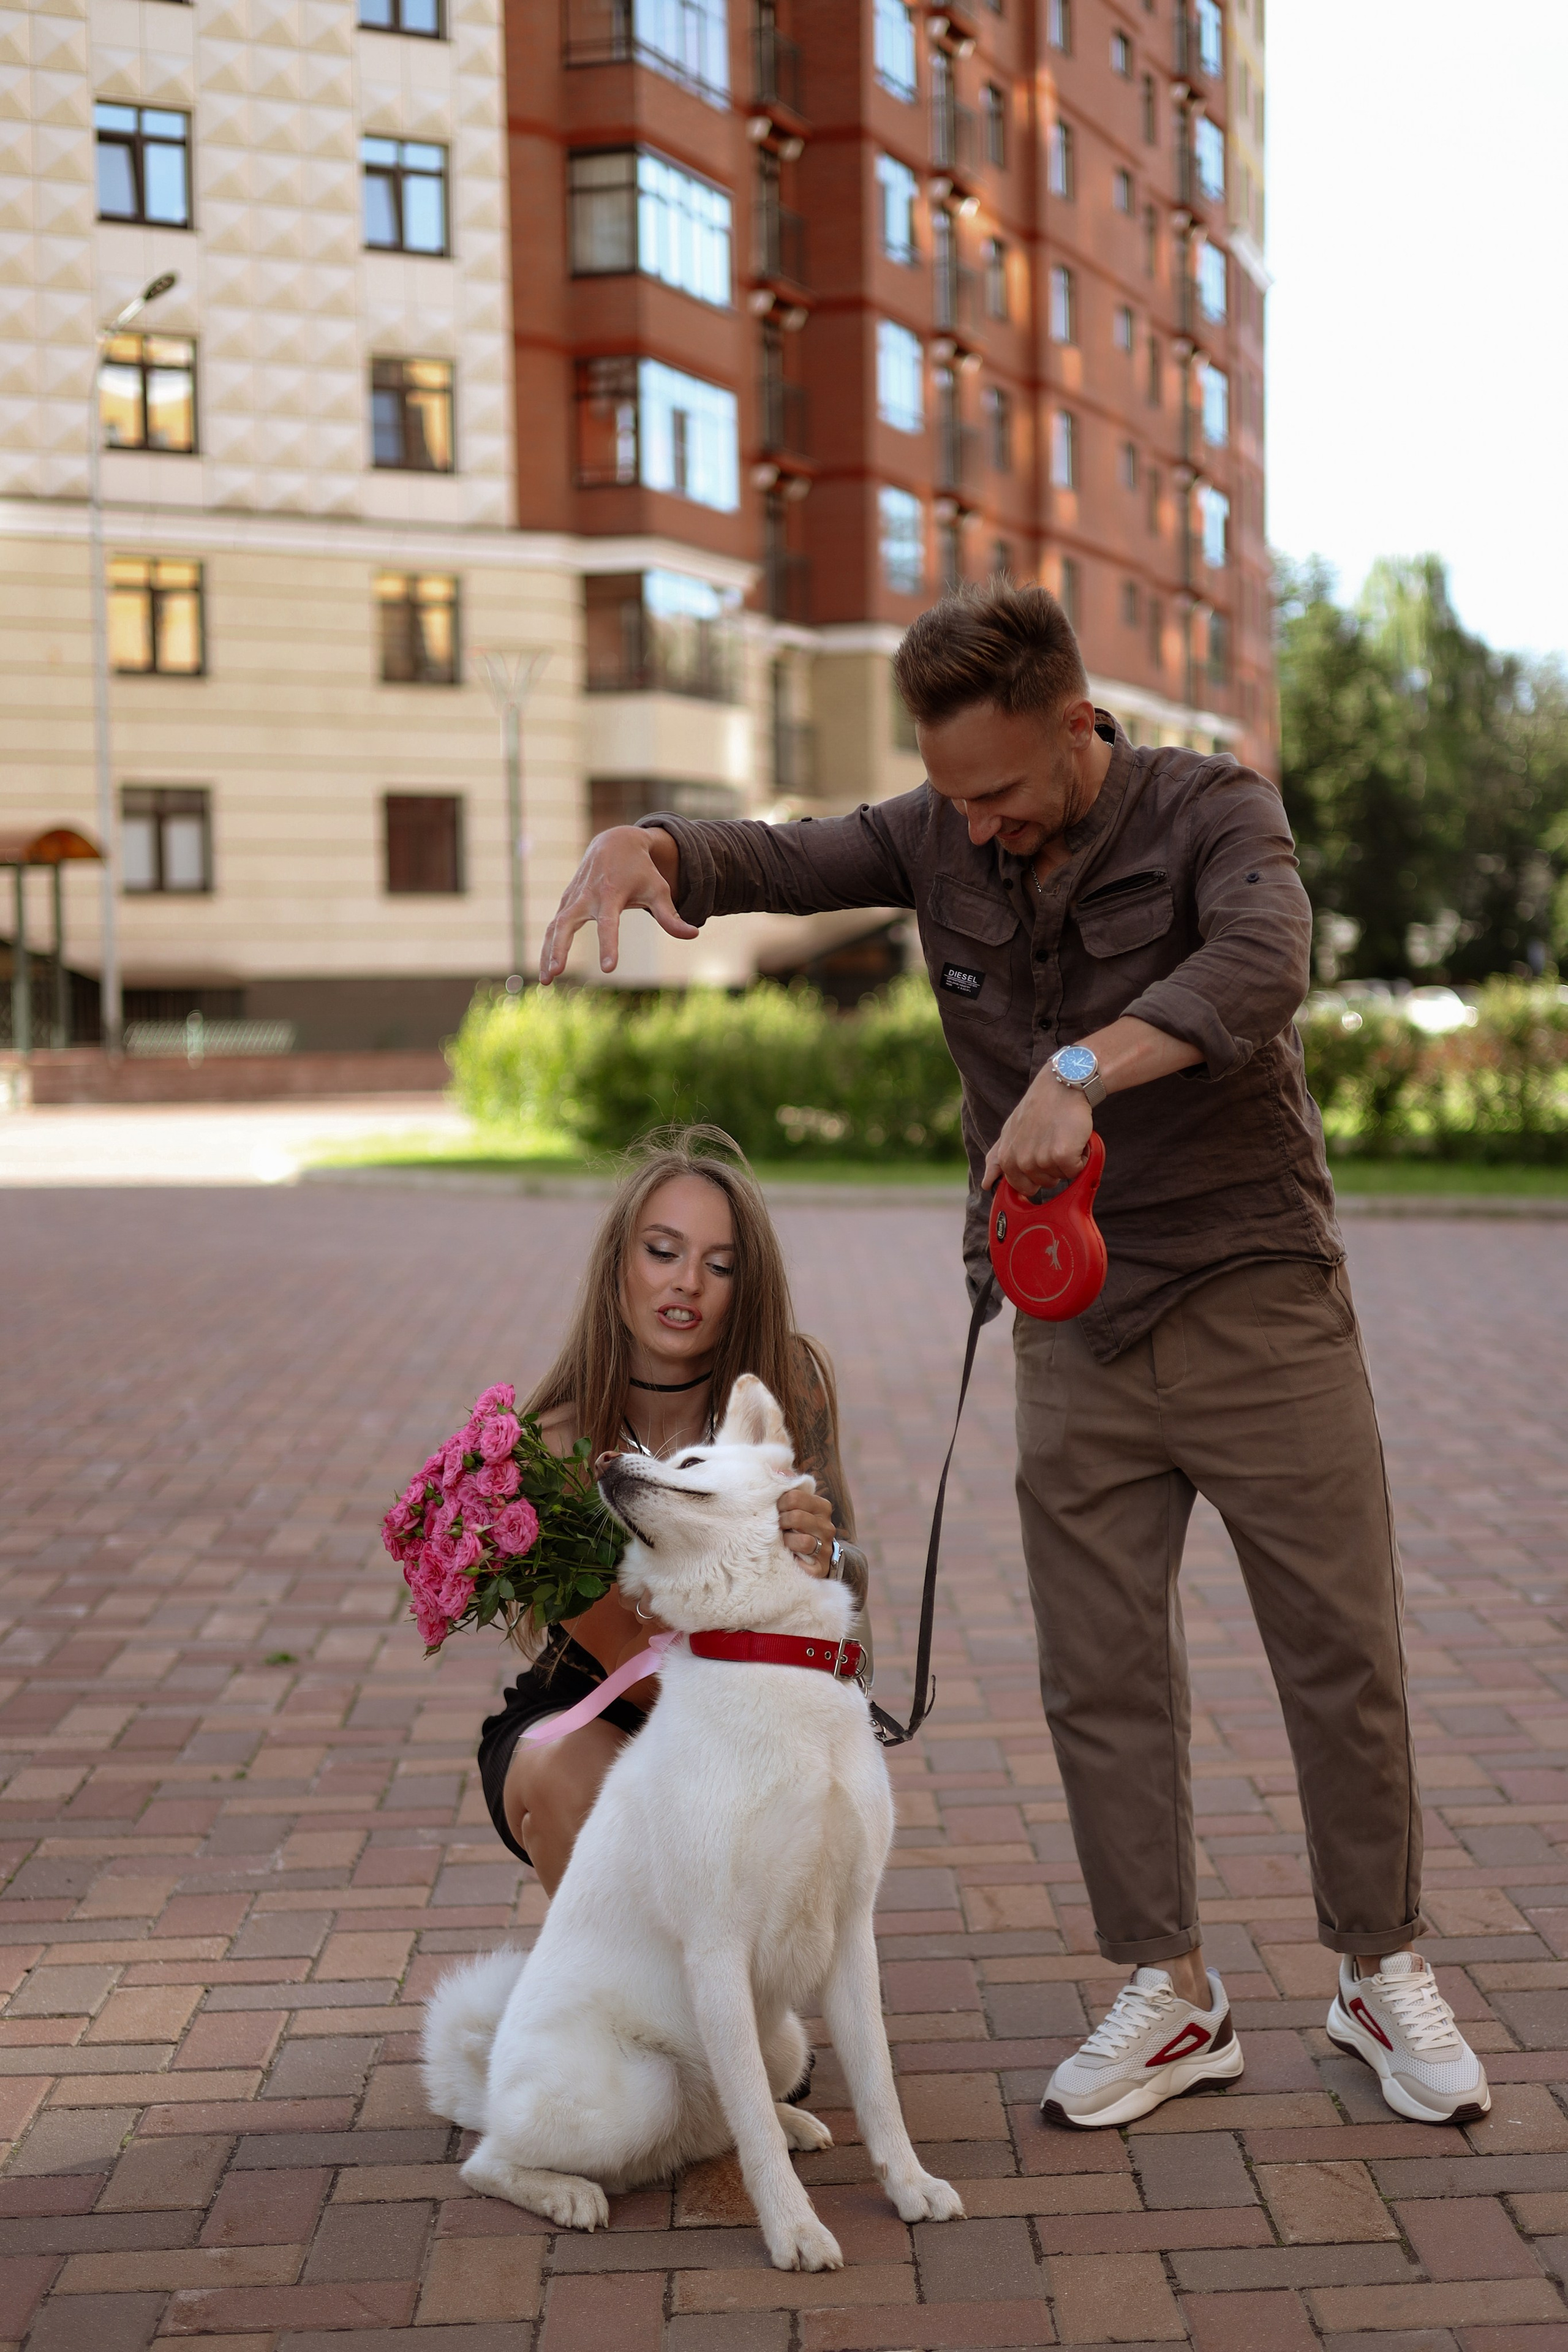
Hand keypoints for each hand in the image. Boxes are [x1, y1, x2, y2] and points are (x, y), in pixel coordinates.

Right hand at [539, 825, 694, 982]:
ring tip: (546, 983)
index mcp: (611, 893)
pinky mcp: (566, 901)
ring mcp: (573, 898)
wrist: (615, 842)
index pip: (608, 924)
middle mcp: (587, 895)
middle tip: (557, 972)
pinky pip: (554, 926)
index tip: (608, 969)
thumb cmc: (641, 870)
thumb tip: (694, 934)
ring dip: (548, 953)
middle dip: (560, 948)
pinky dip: (548, 947)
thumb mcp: (658, 889)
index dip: (608, 946)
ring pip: (554, 927)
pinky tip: (549, 970)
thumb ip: (671, 915)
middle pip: (567, 924)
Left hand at [779, 1481, 835, 1574]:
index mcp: (822, 1506)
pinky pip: (806, 1565)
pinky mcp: (822, 1567)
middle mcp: (828, 1526)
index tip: (778, 1510)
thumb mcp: (795, 1505)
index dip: (780, 1503)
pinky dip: (795, 1561)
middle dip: (782, 1521)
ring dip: (788, 1541)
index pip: (794, 1496)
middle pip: (797, 1517)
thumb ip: (788, 1487)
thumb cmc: (798, 1526)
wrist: (815, 1556)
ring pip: (804, 1541)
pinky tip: (791, 1558)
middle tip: (779, 1526)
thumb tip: (780, 1471)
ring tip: (784, 1541)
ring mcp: (826, 1547)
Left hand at [982, 1070, 1092, 1192]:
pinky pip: (1077, 1170)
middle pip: (1046, 1184)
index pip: (1023, 1188)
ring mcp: (1041, 1159)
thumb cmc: (1038, 1109)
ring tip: (1062, 1136)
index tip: (1042, 1159)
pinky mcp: (1062, 1155)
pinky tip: (1075, 1137)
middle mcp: (1021, 1161)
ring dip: (1068, 1160)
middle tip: (1053, 1141)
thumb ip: (996, 1160)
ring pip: (1062, 1177)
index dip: (1037, 1177)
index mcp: (1007, 1159)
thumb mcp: (1009, 1132)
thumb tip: (985, 1184)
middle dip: (1054, 1168)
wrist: (1060, 1087)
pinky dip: (1081, 1156)